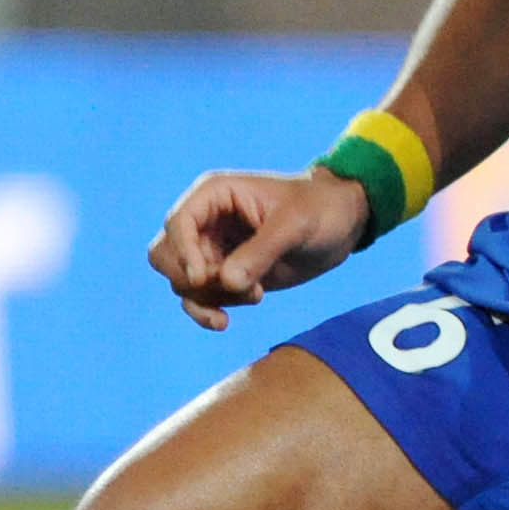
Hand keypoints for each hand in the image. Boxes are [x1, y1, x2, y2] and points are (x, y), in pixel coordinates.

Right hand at [148, 166, 372, 329]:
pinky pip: (198, 298)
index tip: (204, 278)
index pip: (177, 224)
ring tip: (256, 294)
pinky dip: (209, 310)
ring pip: (180, 282)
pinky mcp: (225, 274)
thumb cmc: (321, 209)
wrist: (343, 224)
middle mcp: (205, 221)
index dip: (183, 253)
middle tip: (233, 287)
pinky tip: (233, 315)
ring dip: (209, 298)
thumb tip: (226, 282)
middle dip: (192, 279)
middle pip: (165, 256)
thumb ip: (261, 252)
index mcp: (214, 194)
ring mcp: (212, 249)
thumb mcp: (295, 225)